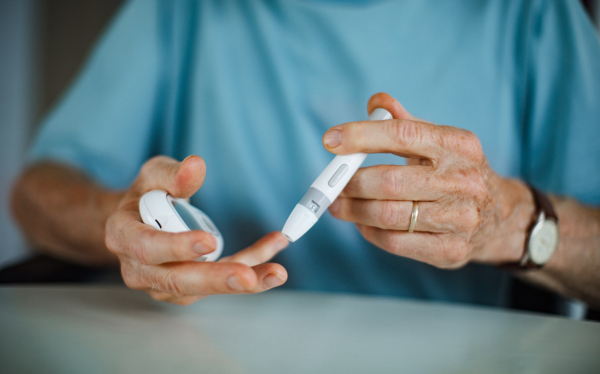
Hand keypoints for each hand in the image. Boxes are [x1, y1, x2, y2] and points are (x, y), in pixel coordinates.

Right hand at [105, 156, 288, 304]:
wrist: (139, 221)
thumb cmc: (146, 196)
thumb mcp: (154, 175)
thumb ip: (173, 173)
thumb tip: (196, 165)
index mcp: (123, 236)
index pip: (146, 247)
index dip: (176, 247)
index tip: (208, 241)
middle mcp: (140, 268)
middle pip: (177, 280)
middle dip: (215, 280)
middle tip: (248, 277)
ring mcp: (163, 284)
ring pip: (203, 289)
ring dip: (242, 281)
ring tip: (275, 273)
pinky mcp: (188, 289)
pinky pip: (219, 280)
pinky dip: (249, 267)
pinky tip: (273, 253)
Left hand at [323, 93, 534, 268]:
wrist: (501, 217)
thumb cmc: (456, 172)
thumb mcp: (440, 141)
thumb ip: (406, 123)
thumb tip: (375, 102)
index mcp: (457, 145)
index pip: (402, 134)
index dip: (361, 136)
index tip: (331, 140)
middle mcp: (462, 181)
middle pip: (389, 181)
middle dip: (351, 183)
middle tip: (333, 185)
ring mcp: (459, 219)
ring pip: (388, 215)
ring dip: (354, 210)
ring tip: (340, 204)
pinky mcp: (449, 250)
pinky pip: (394, 242)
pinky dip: (368, 232)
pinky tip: (362, 223)